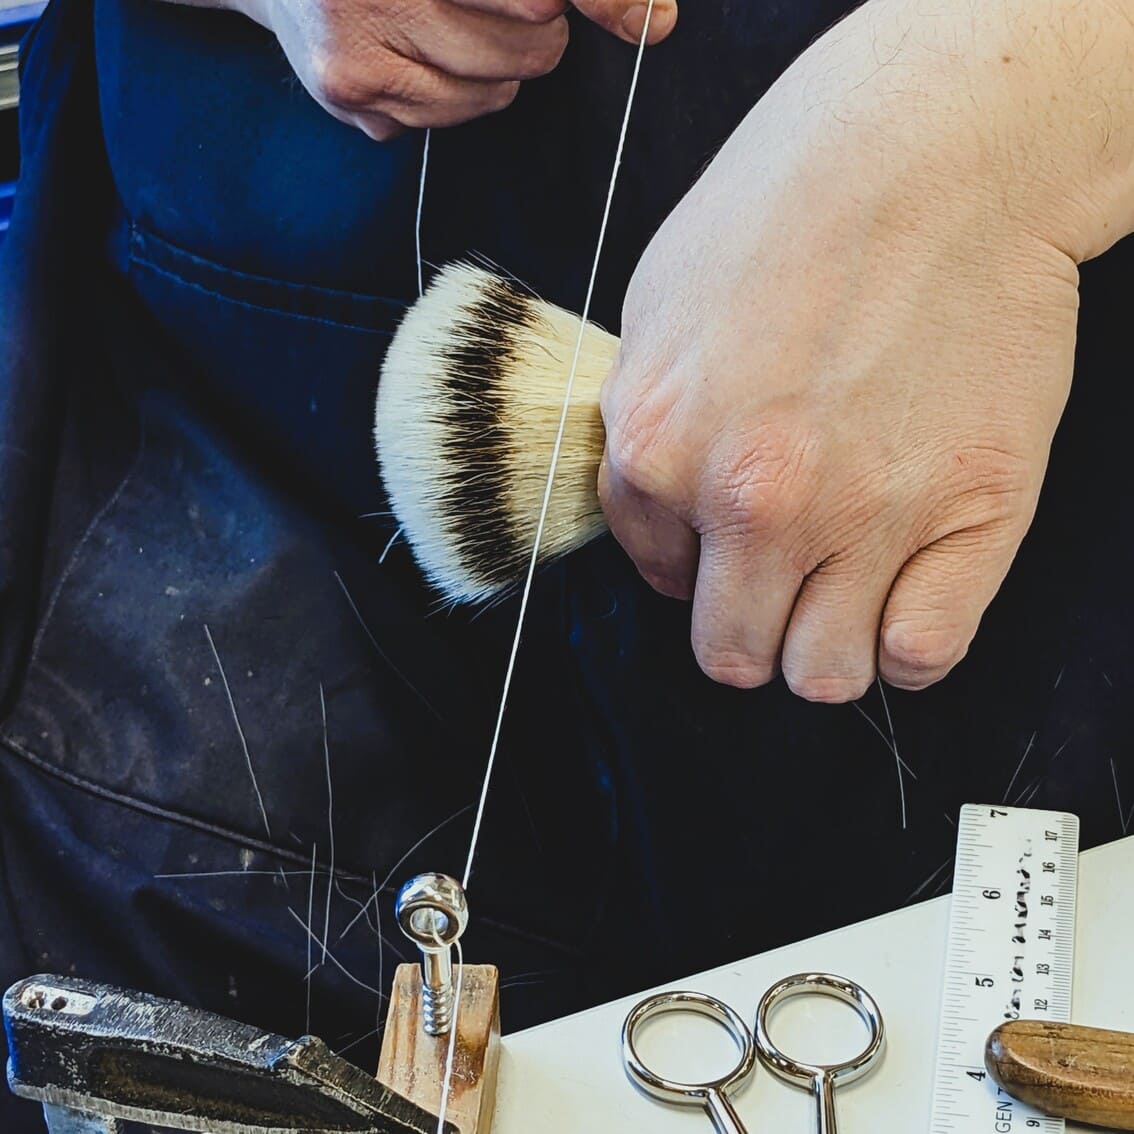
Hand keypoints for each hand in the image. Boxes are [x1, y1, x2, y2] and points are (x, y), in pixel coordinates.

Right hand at [235, 0, 676, 139]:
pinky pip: (451, 117)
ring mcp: (360, 38)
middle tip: (511, 6)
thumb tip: (655, 20)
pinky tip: (420, 55)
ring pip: (495, 87)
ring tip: (453, 25)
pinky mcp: (350, 91)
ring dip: (497, 64)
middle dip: (539, 26)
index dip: (601, 1)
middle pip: (531, 39)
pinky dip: (455, 93)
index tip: (650, 22)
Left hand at [598, 0, 1133, 700]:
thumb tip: (660, 521)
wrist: (934, 155)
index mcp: (662, 451)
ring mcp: (867, 516)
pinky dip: (909, 641)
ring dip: (826, 646)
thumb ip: (645, 432)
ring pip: (823, 674)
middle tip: (779, 581)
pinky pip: (922, 654)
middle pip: (733, 653)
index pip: (659, 579)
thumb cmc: (790, 210)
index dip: (692, 563)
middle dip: (748, 628)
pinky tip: (906, 592)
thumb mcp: (657, 310)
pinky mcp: (972, 515)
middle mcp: (754, 503)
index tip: (720, 540)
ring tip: (844, 589)